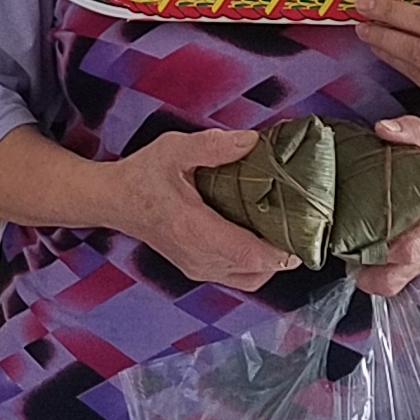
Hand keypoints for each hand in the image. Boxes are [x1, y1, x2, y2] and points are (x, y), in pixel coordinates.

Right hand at [106, 129, 300, 290]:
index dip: (281, 250)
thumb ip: (212, 146)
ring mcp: (197, 269)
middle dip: (284, 252)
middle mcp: (198, 258)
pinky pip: (238, 276)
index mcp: (193, 230)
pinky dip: (256, 262)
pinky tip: (262, 234)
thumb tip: (252, 141)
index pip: (248, 254)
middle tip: (302, 222)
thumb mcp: (173, 149)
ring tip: (285, 227)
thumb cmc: (143, 175)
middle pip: (257, 272)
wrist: (114, 201)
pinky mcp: (197, 270)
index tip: (305, 229)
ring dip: (271, 260)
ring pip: (251, 278)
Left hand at [352, 115, 419, 296]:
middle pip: (406, 270)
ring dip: (378, 273)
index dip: (381, 253)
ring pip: (405, 279)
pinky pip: (408, 277)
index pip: (412, 248)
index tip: (354, 245)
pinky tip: (373, 255)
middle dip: (374, 272)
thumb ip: (410, 130)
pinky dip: (388, 271)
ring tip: (356, 256)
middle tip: (348, 259)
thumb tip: (385, 129)